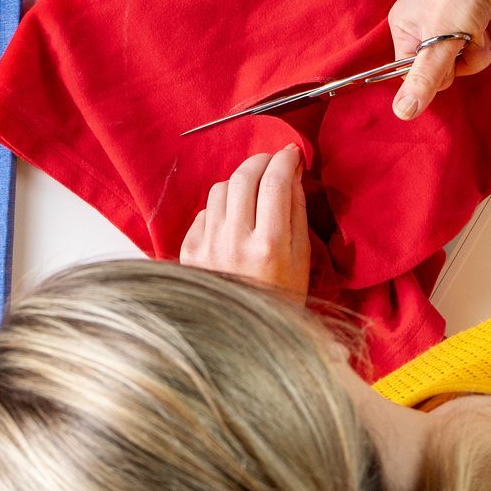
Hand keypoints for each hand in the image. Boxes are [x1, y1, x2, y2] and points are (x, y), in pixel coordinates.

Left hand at [179, 147, 309, 299]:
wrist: (240, 337)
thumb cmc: (280, 297)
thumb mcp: (301, 258)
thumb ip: (297, 211)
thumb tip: (292, 171)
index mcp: (270, 246)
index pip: (276, 182)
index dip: (285, 159)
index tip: (292, 153)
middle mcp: (235, 242)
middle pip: (244, 177)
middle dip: (261, 160)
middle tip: (272, 162)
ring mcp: (207, 246)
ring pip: (221, 188)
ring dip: (240, 183)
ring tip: (253, 196)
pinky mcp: (189, 250)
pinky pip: (205, 211)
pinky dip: (220, 209)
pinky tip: (233, 224)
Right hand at [386, 0, 490, 119]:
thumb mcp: (439, 42)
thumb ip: (423, 80)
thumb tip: (402, 113)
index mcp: (405, 26)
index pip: (413, 71)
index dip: (435, 74)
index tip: (446, 60)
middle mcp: (427, 20)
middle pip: (447, 65)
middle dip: (465, 56)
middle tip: (469, 37)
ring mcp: (456, 14)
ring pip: (472, 52)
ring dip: (484, 42)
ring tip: (484, 20)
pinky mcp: (481, 8)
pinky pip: (489, 35)